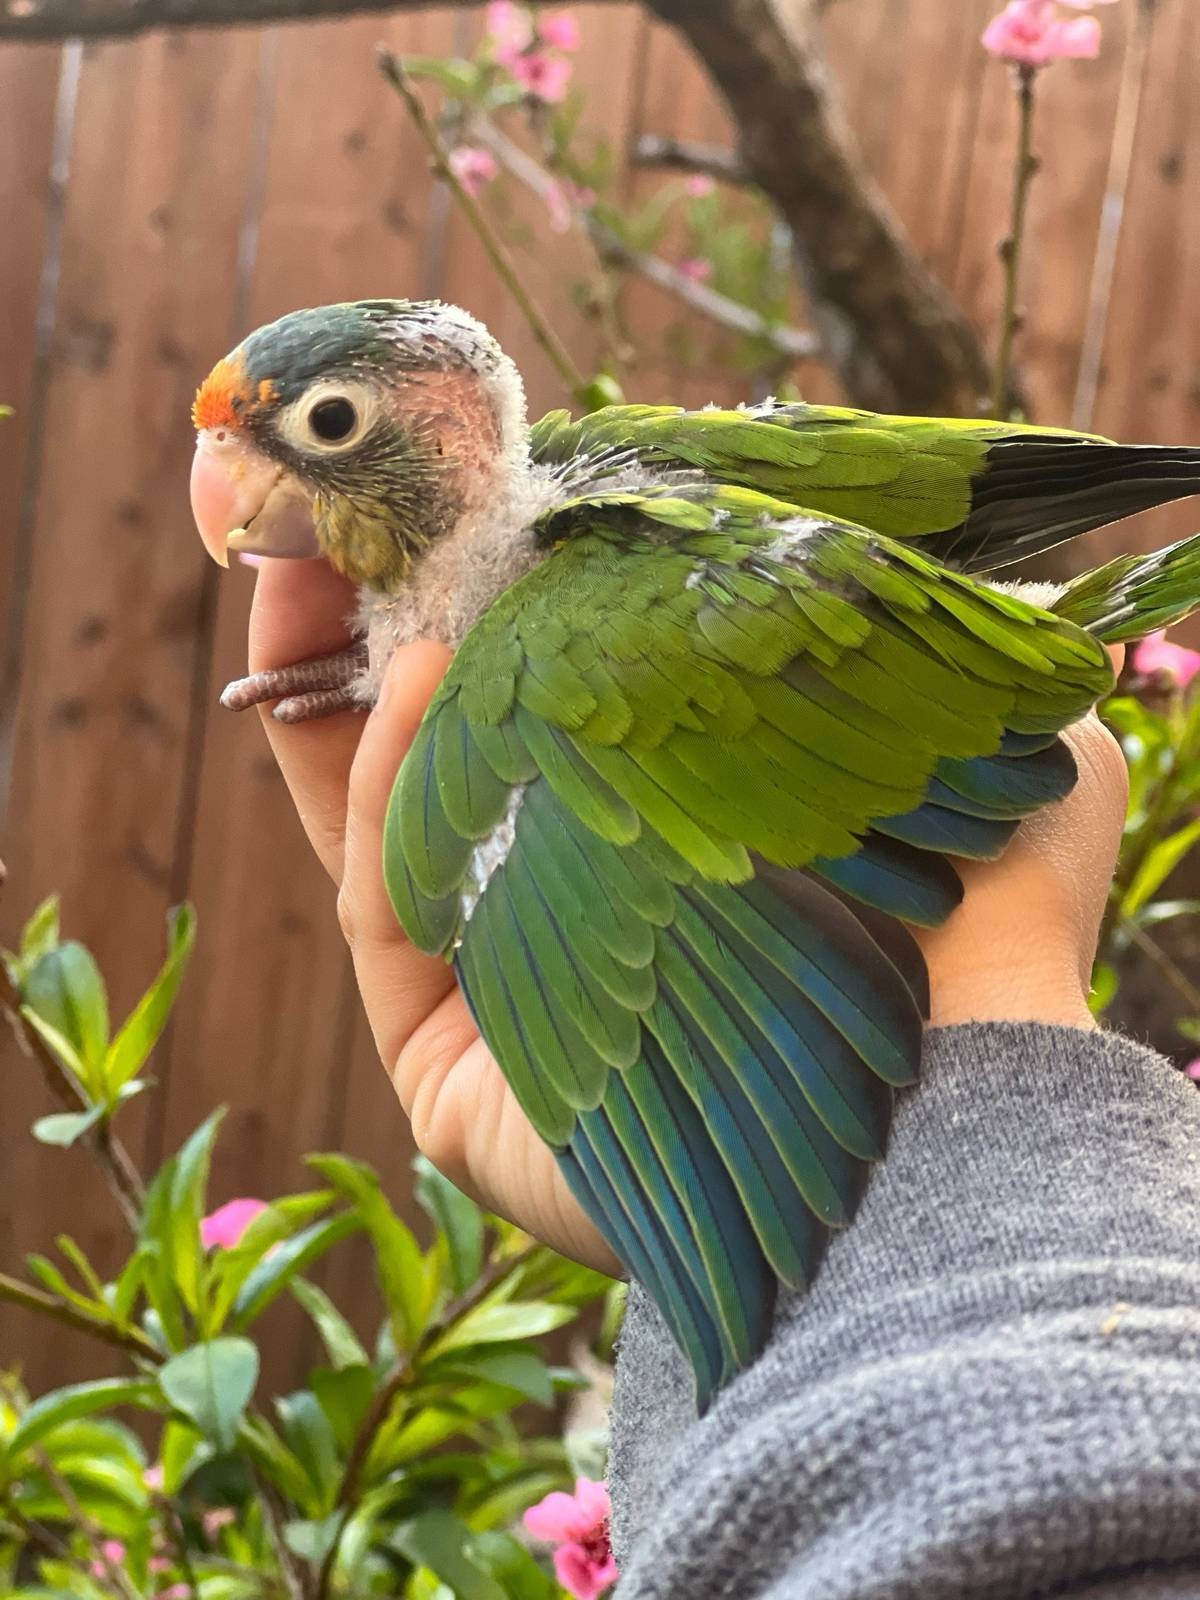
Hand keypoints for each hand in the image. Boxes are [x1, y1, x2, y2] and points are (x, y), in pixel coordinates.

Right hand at [247, 562, 1125, 1267]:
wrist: (949, 1093)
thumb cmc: (957, 911)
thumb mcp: (938, 723)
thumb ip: (893, 638)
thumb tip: (863, 548)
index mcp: (666, 840)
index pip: (536, 716)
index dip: (477, 608)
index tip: (443, 499)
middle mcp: (576, 914)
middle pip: (430, 763)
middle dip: (360, 640)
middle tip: (316, 522)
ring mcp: (499, 995)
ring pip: (380, 827)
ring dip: (330, 696)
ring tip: (308, 570)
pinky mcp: (440, 1069)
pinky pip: (382, 906)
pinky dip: (378, 789)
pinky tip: (410, 675)